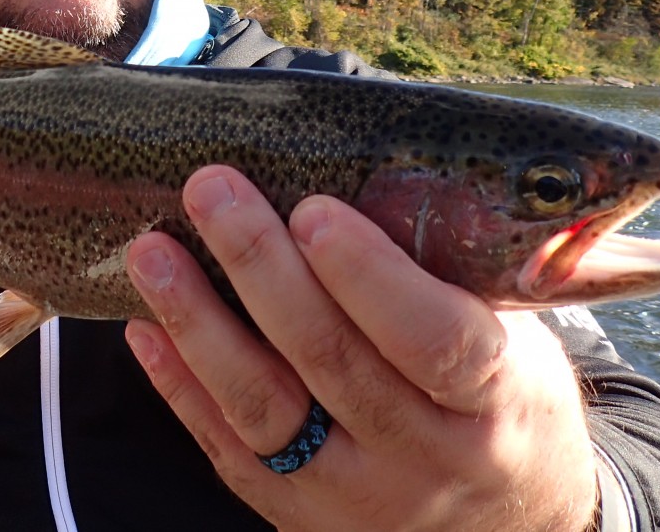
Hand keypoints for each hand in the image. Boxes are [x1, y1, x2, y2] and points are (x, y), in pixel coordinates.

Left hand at [124, 169, 598, 531]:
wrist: (509, 523)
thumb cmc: (504, 399)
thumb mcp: (515, 339)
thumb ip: (447, 274)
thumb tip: (366, 164)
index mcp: (495, 402)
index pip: (435, 341)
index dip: (370, 278)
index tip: (314, 211)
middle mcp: (425, 457)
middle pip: (332, 363)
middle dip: (261, 269)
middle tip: (211, 191)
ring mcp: (357, 495)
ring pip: (266, 411)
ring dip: (198, 325)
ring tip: (151, 252)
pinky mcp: (299, 514)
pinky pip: (230, 451)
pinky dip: (182, 388)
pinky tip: (144, 328)